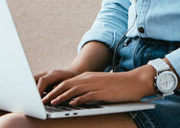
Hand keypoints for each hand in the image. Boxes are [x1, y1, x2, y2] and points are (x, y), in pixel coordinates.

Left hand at [41, 65, 155, 106]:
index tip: (45, 95)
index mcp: (86, 76)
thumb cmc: (117, 84)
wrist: (135, 81)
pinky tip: (72, 104)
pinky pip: (88, 96)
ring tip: (52, 103)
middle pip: (66, 85)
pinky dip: (78, 100)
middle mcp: (88, 79)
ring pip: (74, 90)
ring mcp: (95, 85)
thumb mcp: (99, 83)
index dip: (54, 89)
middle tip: (44, 100)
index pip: (66, 82)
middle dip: (54, 93)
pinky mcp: (103, 92)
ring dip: (62, 97)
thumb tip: (75, 97)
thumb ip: (87, 88)